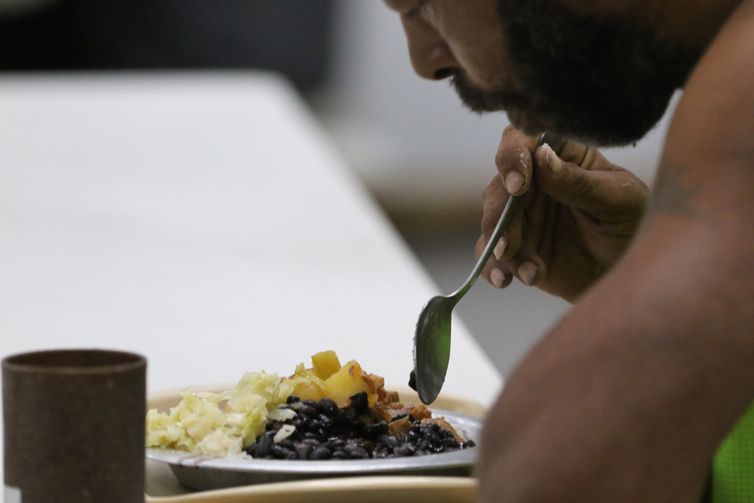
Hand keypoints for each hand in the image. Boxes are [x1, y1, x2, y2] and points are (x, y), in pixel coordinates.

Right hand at [477, 127, 648, 301]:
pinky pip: (490, 255)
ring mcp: (522, 217)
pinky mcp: (516, 249)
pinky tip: (506, 280)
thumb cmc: (634, 227)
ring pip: (491, 221)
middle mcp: (535, 183)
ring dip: (500, 245)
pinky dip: (492, 267)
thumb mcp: (619, 201)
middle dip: (502, 214)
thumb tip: (542, 156)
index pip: (524, 141)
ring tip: (524, 268)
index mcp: (561, 156)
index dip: (513, 157)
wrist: (630, 274)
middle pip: (500, 186)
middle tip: (511, 242)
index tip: (518, 184)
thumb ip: (580, 182)